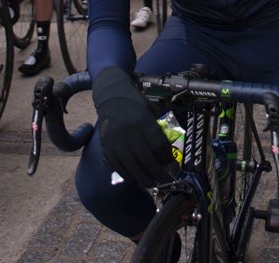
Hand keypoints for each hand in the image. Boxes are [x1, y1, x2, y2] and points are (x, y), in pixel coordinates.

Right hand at [92, 67, 174, 188]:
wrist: (110, 94)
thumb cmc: (134, 102)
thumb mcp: (150, 108)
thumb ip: (158, 128)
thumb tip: (167, 152)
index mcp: (142, 119)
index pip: (158, 144)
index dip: (167, 158)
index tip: (172, 166)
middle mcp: (128, 131)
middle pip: (146, 158)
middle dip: (158, 173)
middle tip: (166, 180)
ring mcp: (115, 140)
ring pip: (132, 166)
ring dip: (144, 178)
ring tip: (153, 183)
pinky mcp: (106, 147)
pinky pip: (118, 166)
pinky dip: (128, 175)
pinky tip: (136, 179)